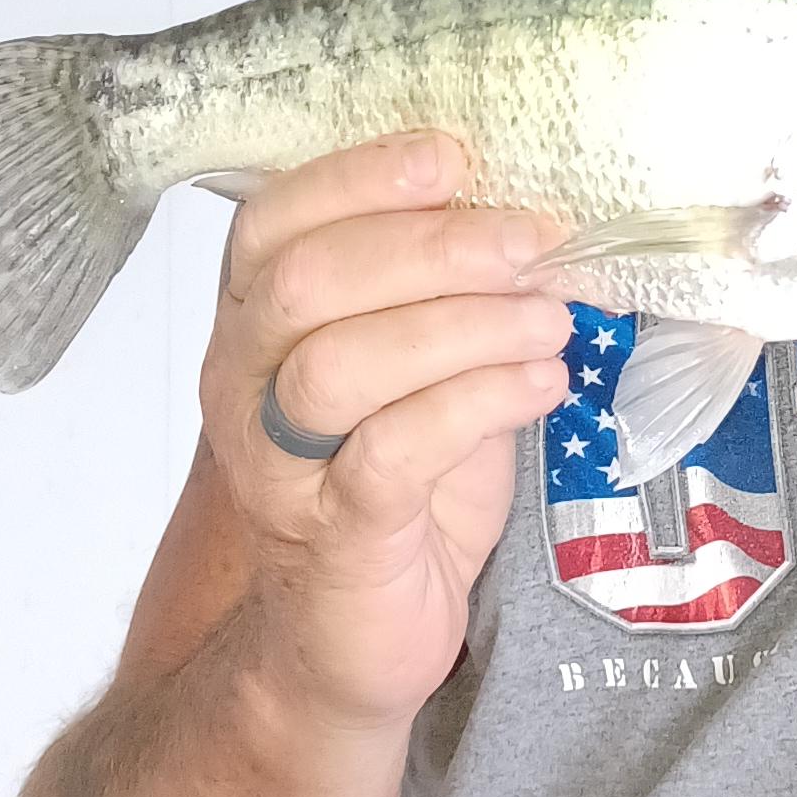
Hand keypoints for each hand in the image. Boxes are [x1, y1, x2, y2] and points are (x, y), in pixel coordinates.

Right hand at [203, 130, 569, 732]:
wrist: (344, 641)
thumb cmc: (390, 488)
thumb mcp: (420, 369)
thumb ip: (447, 293)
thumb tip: (533, 210)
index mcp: (257, 323)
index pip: (274, 220)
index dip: (360, 175)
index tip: (455, 155)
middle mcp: (246, 384)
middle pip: (309, 281)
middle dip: (431, 245)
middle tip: (531, 239)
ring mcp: (279, 463)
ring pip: (342, 364)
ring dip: (463, 324)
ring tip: (550, 317)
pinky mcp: (333, 534)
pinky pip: (390, 452)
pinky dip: (476, 402)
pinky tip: (540, 382)